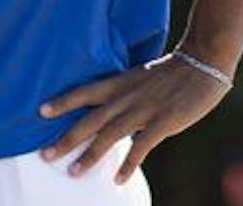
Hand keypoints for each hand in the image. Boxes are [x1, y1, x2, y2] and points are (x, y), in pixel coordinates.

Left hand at [39, 53, 231, 181]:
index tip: (41, 112)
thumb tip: (107, 111)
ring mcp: (143, 110)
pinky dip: (129, 164)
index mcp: (118, 83)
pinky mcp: (163, 122)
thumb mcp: (138, 78)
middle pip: (89, 120)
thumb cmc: (170, 72)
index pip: (83, 92)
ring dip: (89, 156)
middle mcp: (124, 97)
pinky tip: (118, 179)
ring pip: (108, 136)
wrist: (201, 64)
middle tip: (45, 155)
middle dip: (65, 139)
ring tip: (73, 172)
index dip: (62, 102)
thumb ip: (121, 93)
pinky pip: (141, 147)